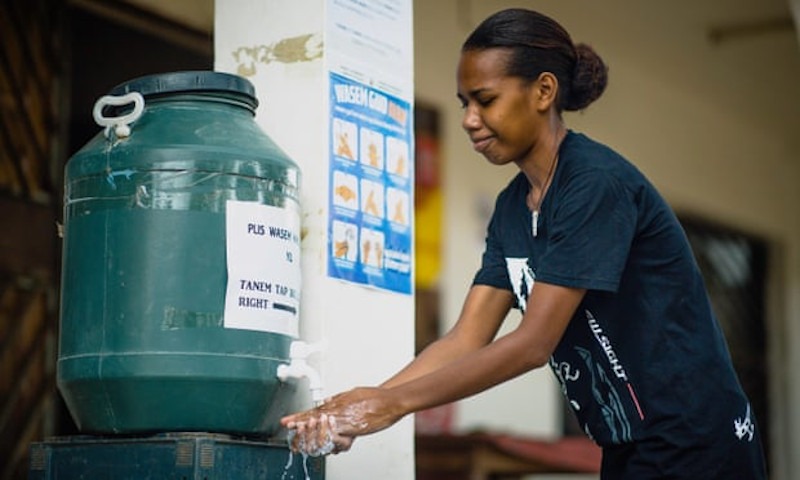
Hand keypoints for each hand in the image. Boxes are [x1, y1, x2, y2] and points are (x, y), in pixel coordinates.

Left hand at [281, 387, 404, 453]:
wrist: (390, 401)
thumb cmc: (375, 398)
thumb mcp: (353, 394)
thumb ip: (339, 398)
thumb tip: (327, 399)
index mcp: (338, 402)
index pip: (314, 409)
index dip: (300, 416)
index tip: (288, 420)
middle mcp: (338, 409)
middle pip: (314, 417)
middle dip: (300, 423)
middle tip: (288, 426)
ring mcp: (344, 418)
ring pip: (321, 426)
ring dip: (310, 432)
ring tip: (298, 437)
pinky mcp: (352, 427)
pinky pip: (336, 435)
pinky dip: (327, 438)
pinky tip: (318, 442)